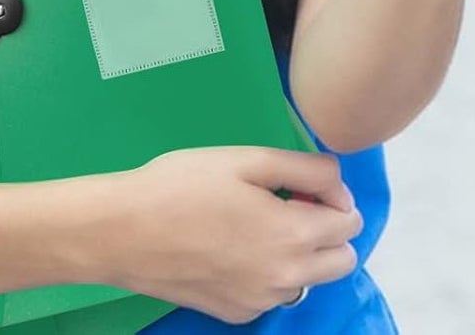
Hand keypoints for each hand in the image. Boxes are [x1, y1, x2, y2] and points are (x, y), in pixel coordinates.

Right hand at [103, 147, 361, 324]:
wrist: (124, 231)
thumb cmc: (182, 184)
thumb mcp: (245, 160)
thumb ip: (304, 169)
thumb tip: (339, 184)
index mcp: (293, 236)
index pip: (350, 223)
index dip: (334, 196)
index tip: (303, 184)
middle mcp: (286, 279)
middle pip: (343, 261)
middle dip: (328, 229)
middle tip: (287, 203)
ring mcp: (262, 302)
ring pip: (309, 279)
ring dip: (299, 253)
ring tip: (254, 223)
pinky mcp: (237, 314)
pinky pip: (273, 293)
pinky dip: (267, 272)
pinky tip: (231, 247)